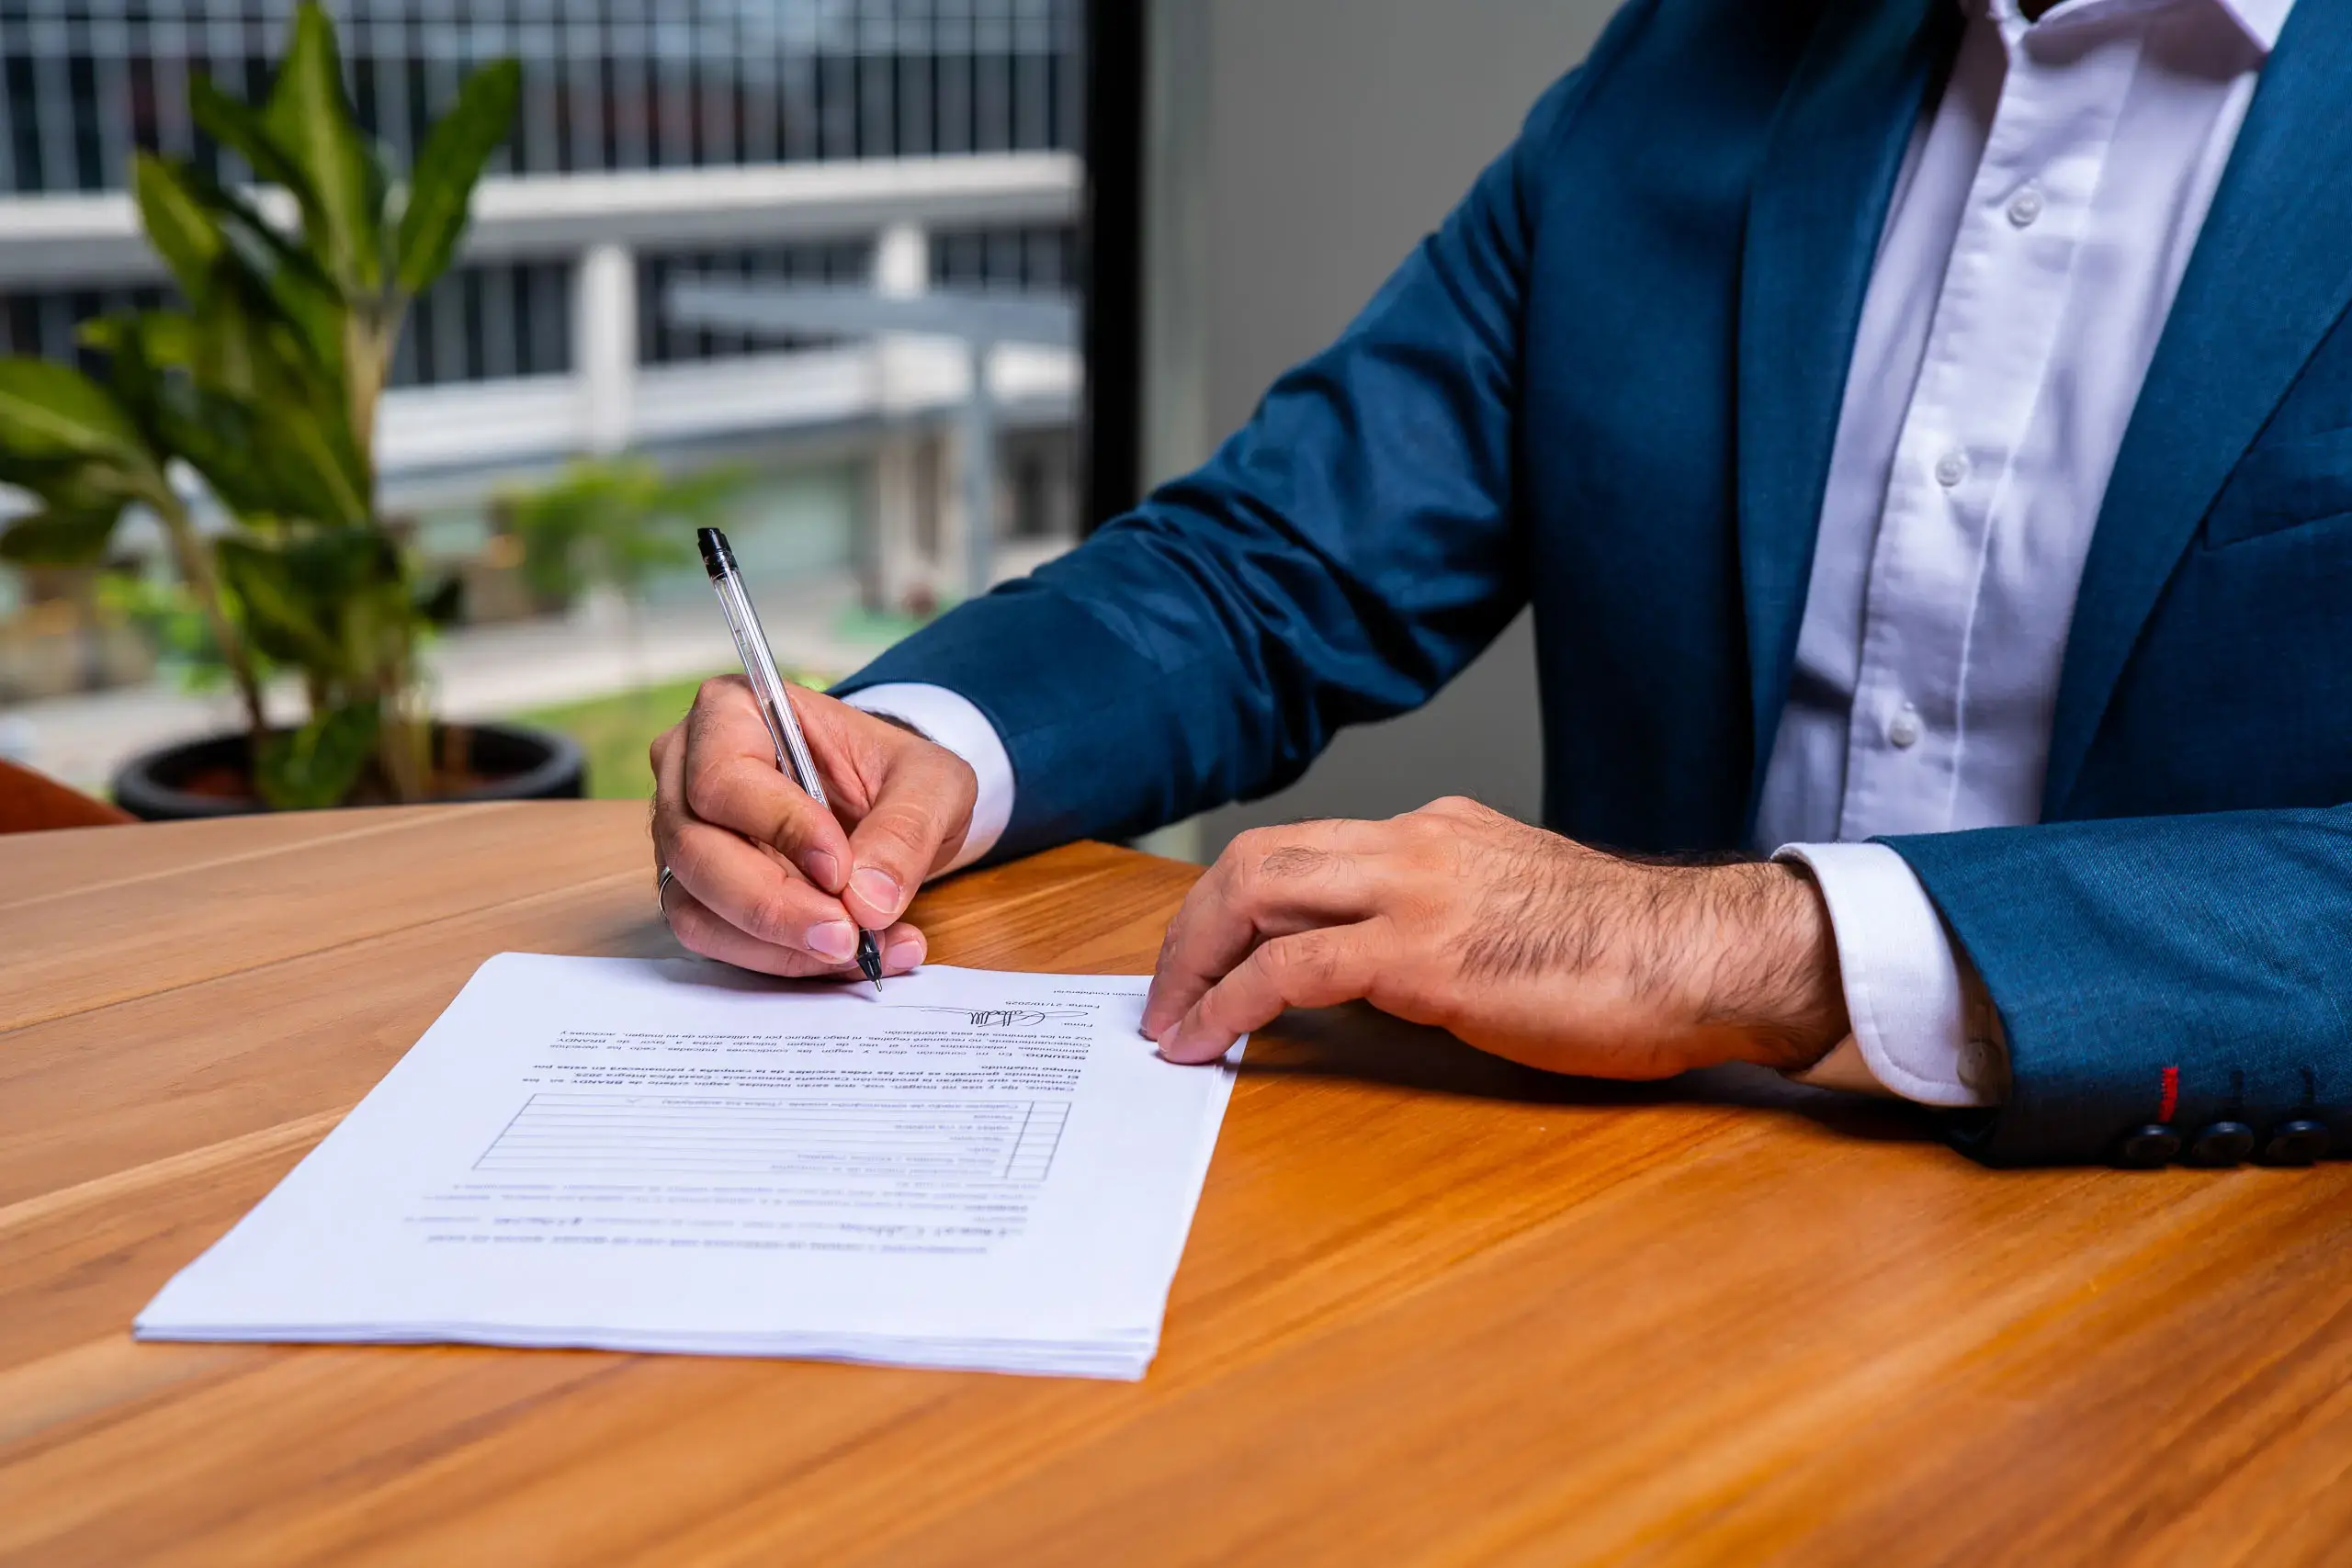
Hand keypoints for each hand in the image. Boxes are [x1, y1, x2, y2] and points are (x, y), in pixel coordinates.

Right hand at [649, 677, 977, 977]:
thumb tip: (868, 901)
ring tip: (864, 950)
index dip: (780, 829)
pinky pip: (716, 940)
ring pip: (696, 907)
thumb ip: (907, 829)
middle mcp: (687, 771)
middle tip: (847, 935)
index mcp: (733, 711)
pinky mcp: (694, 890)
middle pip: (695, 849)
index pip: (725, 777)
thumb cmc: (895, 773)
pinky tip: (848, 957)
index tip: (841, 870)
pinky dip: (781, 960)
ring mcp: (682, 835)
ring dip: (780, 945)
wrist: (886, 803)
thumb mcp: (933, 783)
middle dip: (774, 906)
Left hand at [1141, 796, 1848, 1077]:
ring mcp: (1415, 892)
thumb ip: (1445, 921)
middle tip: (1163, 992)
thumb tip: (1376, 969)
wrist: (1703, 957)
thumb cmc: (1631, 954)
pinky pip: (1291, 970)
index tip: (1206, 956)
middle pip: (1257, 860)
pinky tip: (1206, 1043)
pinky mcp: (1424, 956)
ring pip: (1256, 893)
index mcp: (1437, 831)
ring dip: (1192, 959)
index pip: (1302, 849)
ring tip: (1169, 1022)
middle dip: (1190, 927)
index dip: (1234, 903)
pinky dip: (1230, 1004)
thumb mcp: (1518, 911)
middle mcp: (1414, 843)